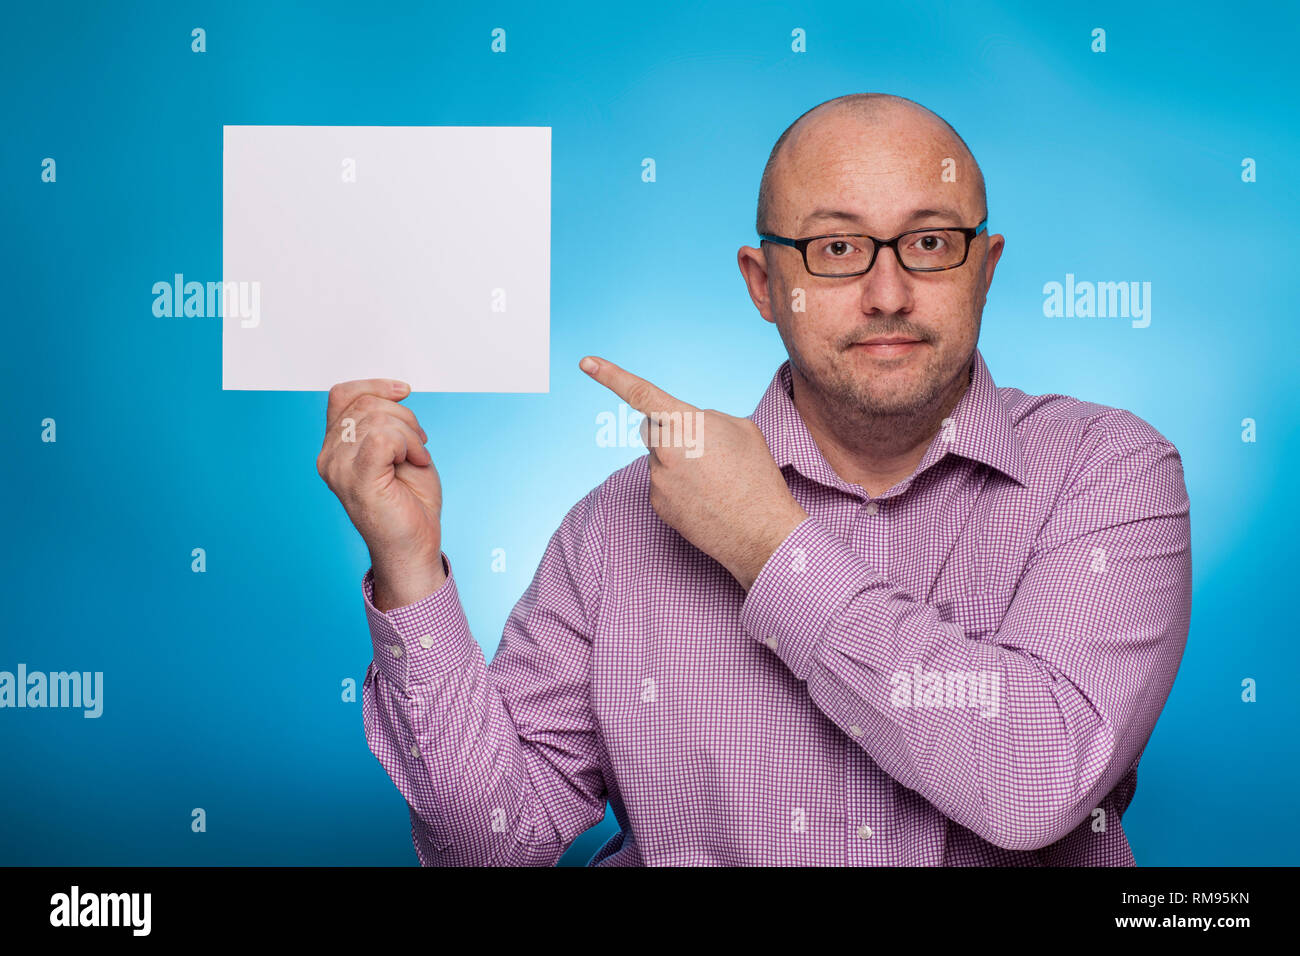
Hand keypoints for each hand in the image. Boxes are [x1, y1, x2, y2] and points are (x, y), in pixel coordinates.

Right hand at [316, 378, 445, 607]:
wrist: (414, 546)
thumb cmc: (409, 503)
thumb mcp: (398, 449)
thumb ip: (385, 420)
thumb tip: (391, 392)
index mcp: (334, 448)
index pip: (341, 394)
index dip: (375, 385)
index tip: (404, 391)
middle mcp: (329, 457)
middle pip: (366, 403)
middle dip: (404, 417)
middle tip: (417, 446)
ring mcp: (339, 469)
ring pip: (379, 418)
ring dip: (411, 434)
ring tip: (415, 459)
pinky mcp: (358, 479)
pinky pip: (386, 437)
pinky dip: (410, 445)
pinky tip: (414, 463)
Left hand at [580, 356, 807, 589]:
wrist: (760, 532)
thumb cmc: (757, 476)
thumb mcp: (741, 428)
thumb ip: (706, 417)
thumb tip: (687, 426)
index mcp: (685, 424)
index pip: (640, 393)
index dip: (611, 375)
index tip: (586, 363)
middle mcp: (664, 449)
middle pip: (653, 428)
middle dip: (670, 431)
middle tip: (707, 451)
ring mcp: (657, 479)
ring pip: (659, 457)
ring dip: (679, 461)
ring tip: (714, 480)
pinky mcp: (656, 503)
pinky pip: (662, 483)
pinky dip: (679, 486)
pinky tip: (704, 497)